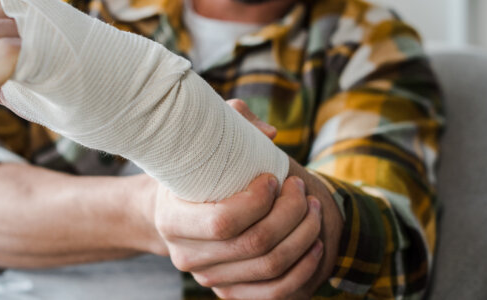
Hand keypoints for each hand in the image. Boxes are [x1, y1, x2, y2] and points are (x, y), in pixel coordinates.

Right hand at [148, 99, 324, 298]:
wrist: (175, 210)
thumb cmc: (194, 171)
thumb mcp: (201, 143)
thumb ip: (232, 123)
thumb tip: (269, 135)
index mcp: (172, 219)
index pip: (223, 222)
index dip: (259, 201)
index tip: (275, 177)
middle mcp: (186, 255)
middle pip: (254, 244)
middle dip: (290, 214)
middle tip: (302, 189)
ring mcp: (208, 278)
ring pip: (269, 267)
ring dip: (303, 236)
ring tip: (315, 210)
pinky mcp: (230, 291)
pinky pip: (274, 294)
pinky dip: (303, 270)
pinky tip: (314, 244)